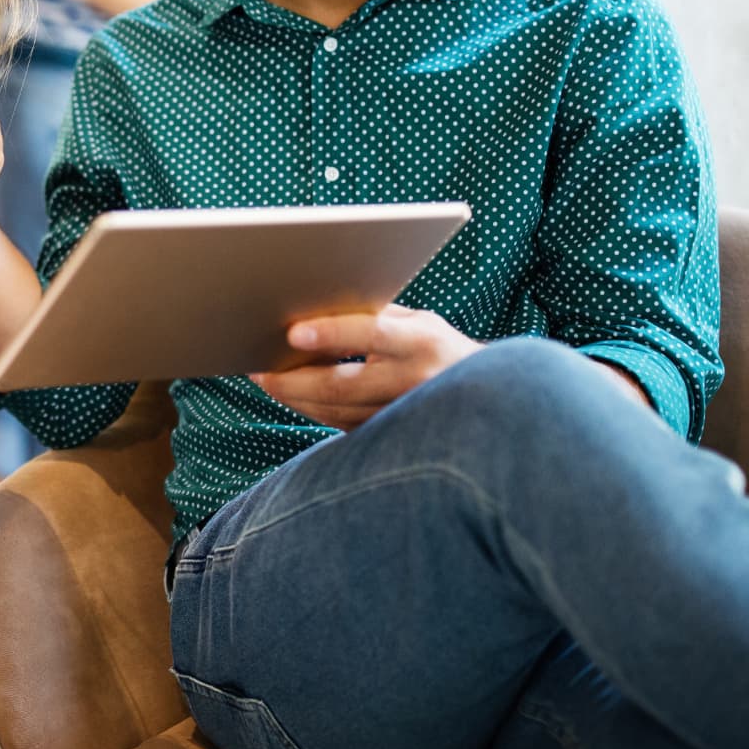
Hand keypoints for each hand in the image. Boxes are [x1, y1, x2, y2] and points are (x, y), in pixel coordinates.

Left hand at [251, 305, 482, 430]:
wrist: (489, 400)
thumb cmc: (439, 348)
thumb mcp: (417, 321)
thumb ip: (374, 315)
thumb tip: (316, 308)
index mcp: (422, 342)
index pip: (371, 335)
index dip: (331, 334)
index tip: (292, 332)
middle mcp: (414, 382)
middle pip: (342, 386)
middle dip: (293, 378)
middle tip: (260, 368)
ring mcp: (403, 417)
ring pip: (336, 412)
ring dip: (296, 397)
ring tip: (267, 379)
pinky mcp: (393, 440)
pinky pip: (342, 427)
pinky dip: (314, 411)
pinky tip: (294, 396)